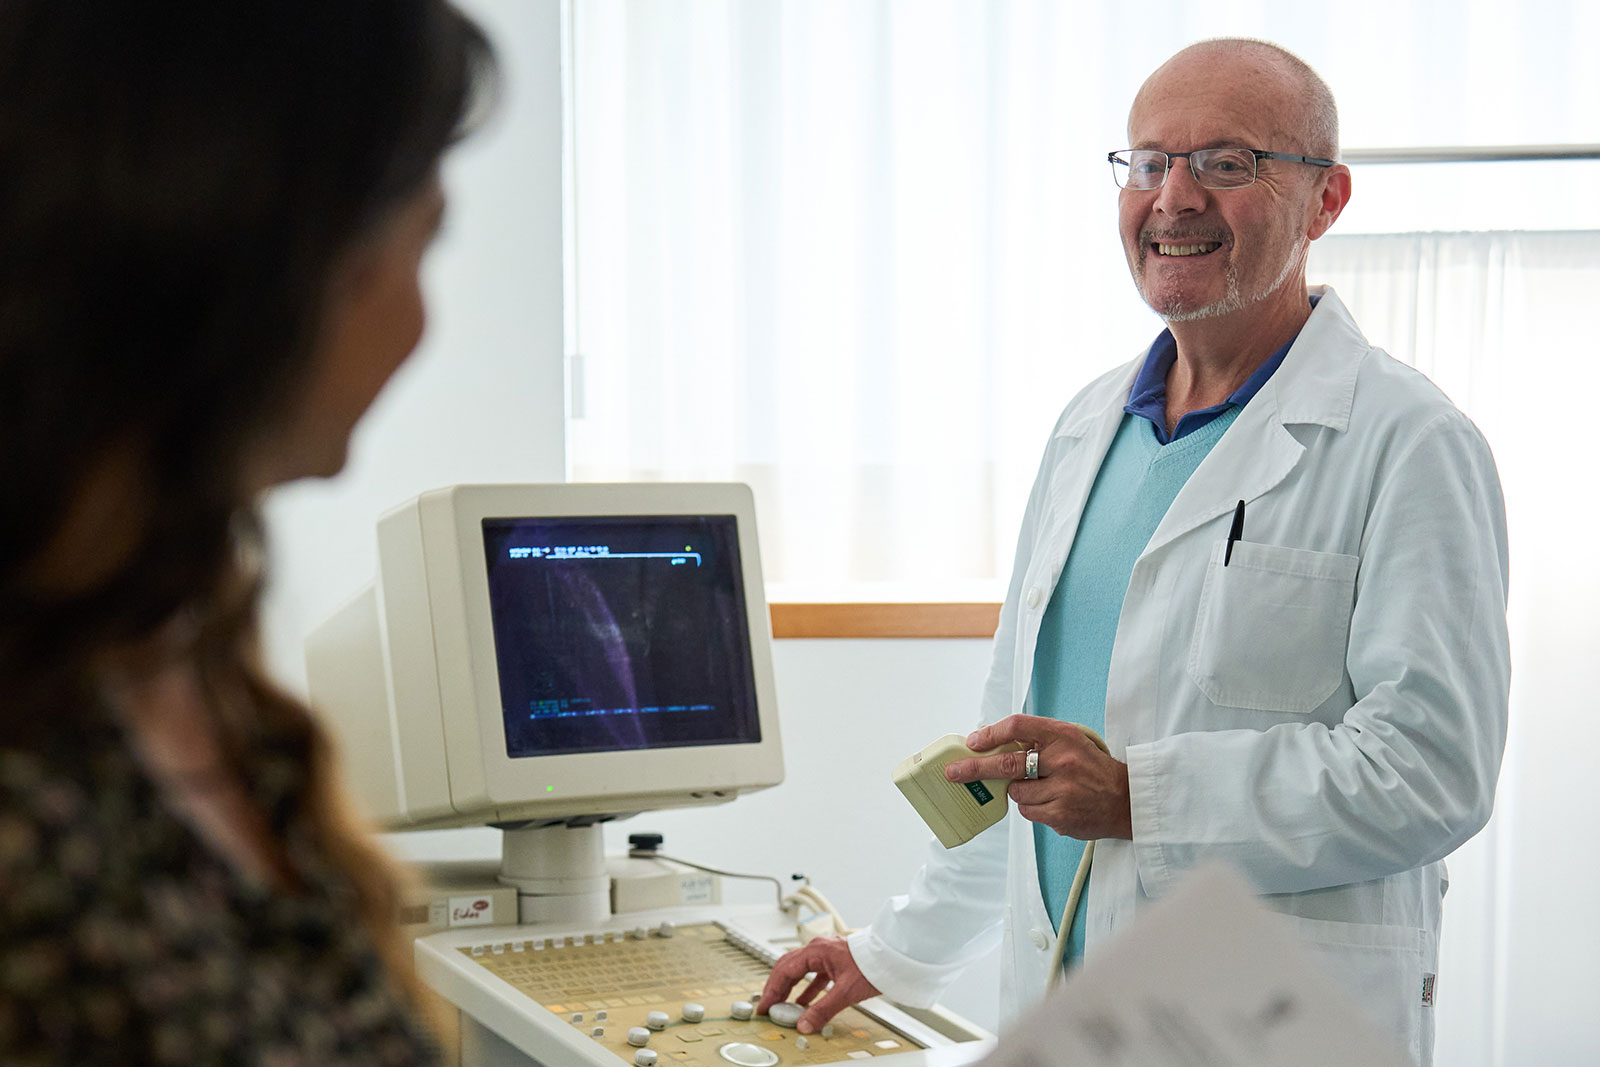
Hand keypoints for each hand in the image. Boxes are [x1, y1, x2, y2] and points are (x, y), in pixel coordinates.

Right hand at [758, 936, 880, 1034]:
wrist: (894, 956)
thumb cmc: (872, 964)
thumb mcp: (845, 992)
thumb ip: (822, 1010)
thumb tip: (804, 1024)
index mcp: (817, 951)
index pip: (785, 970)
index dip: (772, 989)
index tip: (765, 1006)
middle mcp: (819, 949)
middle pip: (788, 967)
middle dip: (776, 987)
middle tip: (768, 1006)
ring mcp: (827, 954)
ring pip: (800, 970)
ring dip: (790, 988)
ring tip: (782, 1005)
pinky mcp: (835, 961)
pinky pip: (814, 975)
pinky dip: (806, 988)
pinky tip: (804, 1002)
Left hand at [944, 714, 1132, 839]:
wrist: (1126, 800)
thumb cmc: (1091, 767)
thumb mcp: (1069, 740)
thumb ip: (1035, 739)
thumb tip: (989, 740)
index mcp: (1063, 736)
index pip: (1018, 727)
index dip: (991, 733)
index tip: (973, 741)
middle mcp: (1062, 761)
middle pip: (1006, 763)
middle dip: (974, 768)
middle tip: (952, 773)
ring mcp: (1062, 790)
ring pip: (1016, 791)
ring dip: (1019, 791)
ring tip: (1043, 788)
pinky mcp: (1061, 816)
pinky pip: (1028, 811)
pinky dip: (1033, 807)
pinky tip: (1052, 802)